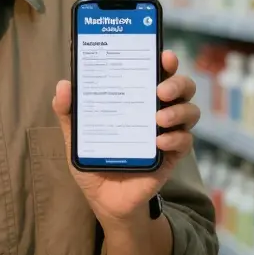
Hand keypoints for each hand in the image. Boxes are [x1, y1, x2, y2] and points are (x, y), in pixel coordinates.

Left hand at [52, 50, 199, 227]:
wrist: (104, 199)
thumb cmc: (94, 160)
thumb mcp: (76, 135)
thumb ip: (68, 112)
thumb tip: (63, 85)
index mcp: (137, 99)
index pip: (156, 73)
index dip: (165, 62)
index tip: (164, 55)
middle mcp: (157, 111)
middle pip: (182, 88)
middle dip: (177, 83)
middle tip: (160, 90)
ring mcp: (167, 133)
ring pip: (190, 112)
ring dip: (178, 112)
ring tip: (159, 119)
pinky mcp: (171, 156)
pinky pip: (185, 142)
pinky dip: (175, 139)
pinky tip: (159, 142)